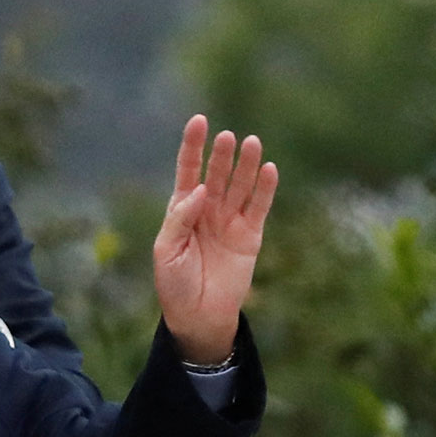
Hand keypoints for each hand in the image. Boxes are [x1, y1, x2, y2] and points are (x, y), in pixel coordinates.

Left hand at [153, 115, 277, 364]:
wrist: (198, 316)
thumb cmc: (175, 284)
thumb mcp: (166, 251)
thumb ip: (179, 219)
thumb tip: (200, 191)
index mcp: (183, 209)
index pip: (189, 170)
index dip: (193, 146)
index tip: (198, 121)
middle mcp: (208, 209)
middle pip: (216, 173)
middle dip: (221, 155)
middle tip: (226, 137)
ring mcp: (231, 220)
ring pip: (240, 185)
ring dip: (246, 165)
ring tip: (252, 143)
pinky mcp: (250, 235)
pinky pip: (259, 207)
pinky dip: (265, 189)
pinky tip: (269, 169)